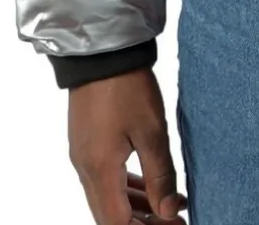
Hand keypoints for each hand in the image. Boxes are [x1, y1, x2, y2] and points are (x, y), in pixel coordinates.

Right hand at [68, 67, 187, 224]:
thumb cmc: (128, 87)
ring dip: (136, 207)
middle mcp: (86, 169)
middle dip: (142, 223)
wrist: (102, 51)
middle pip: (110, 215)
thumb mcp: (152, 131)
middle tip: (174, 219)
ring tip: (170, 205)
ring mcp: (84, 156)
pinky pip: (106, 178)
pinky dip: (128, 188)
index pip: (117, 223)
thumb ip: (160, 175)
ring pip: (108, 197)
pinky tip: (149, 185)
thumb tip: (168, 212)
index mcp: (100, 170)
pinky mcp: (88, 143)